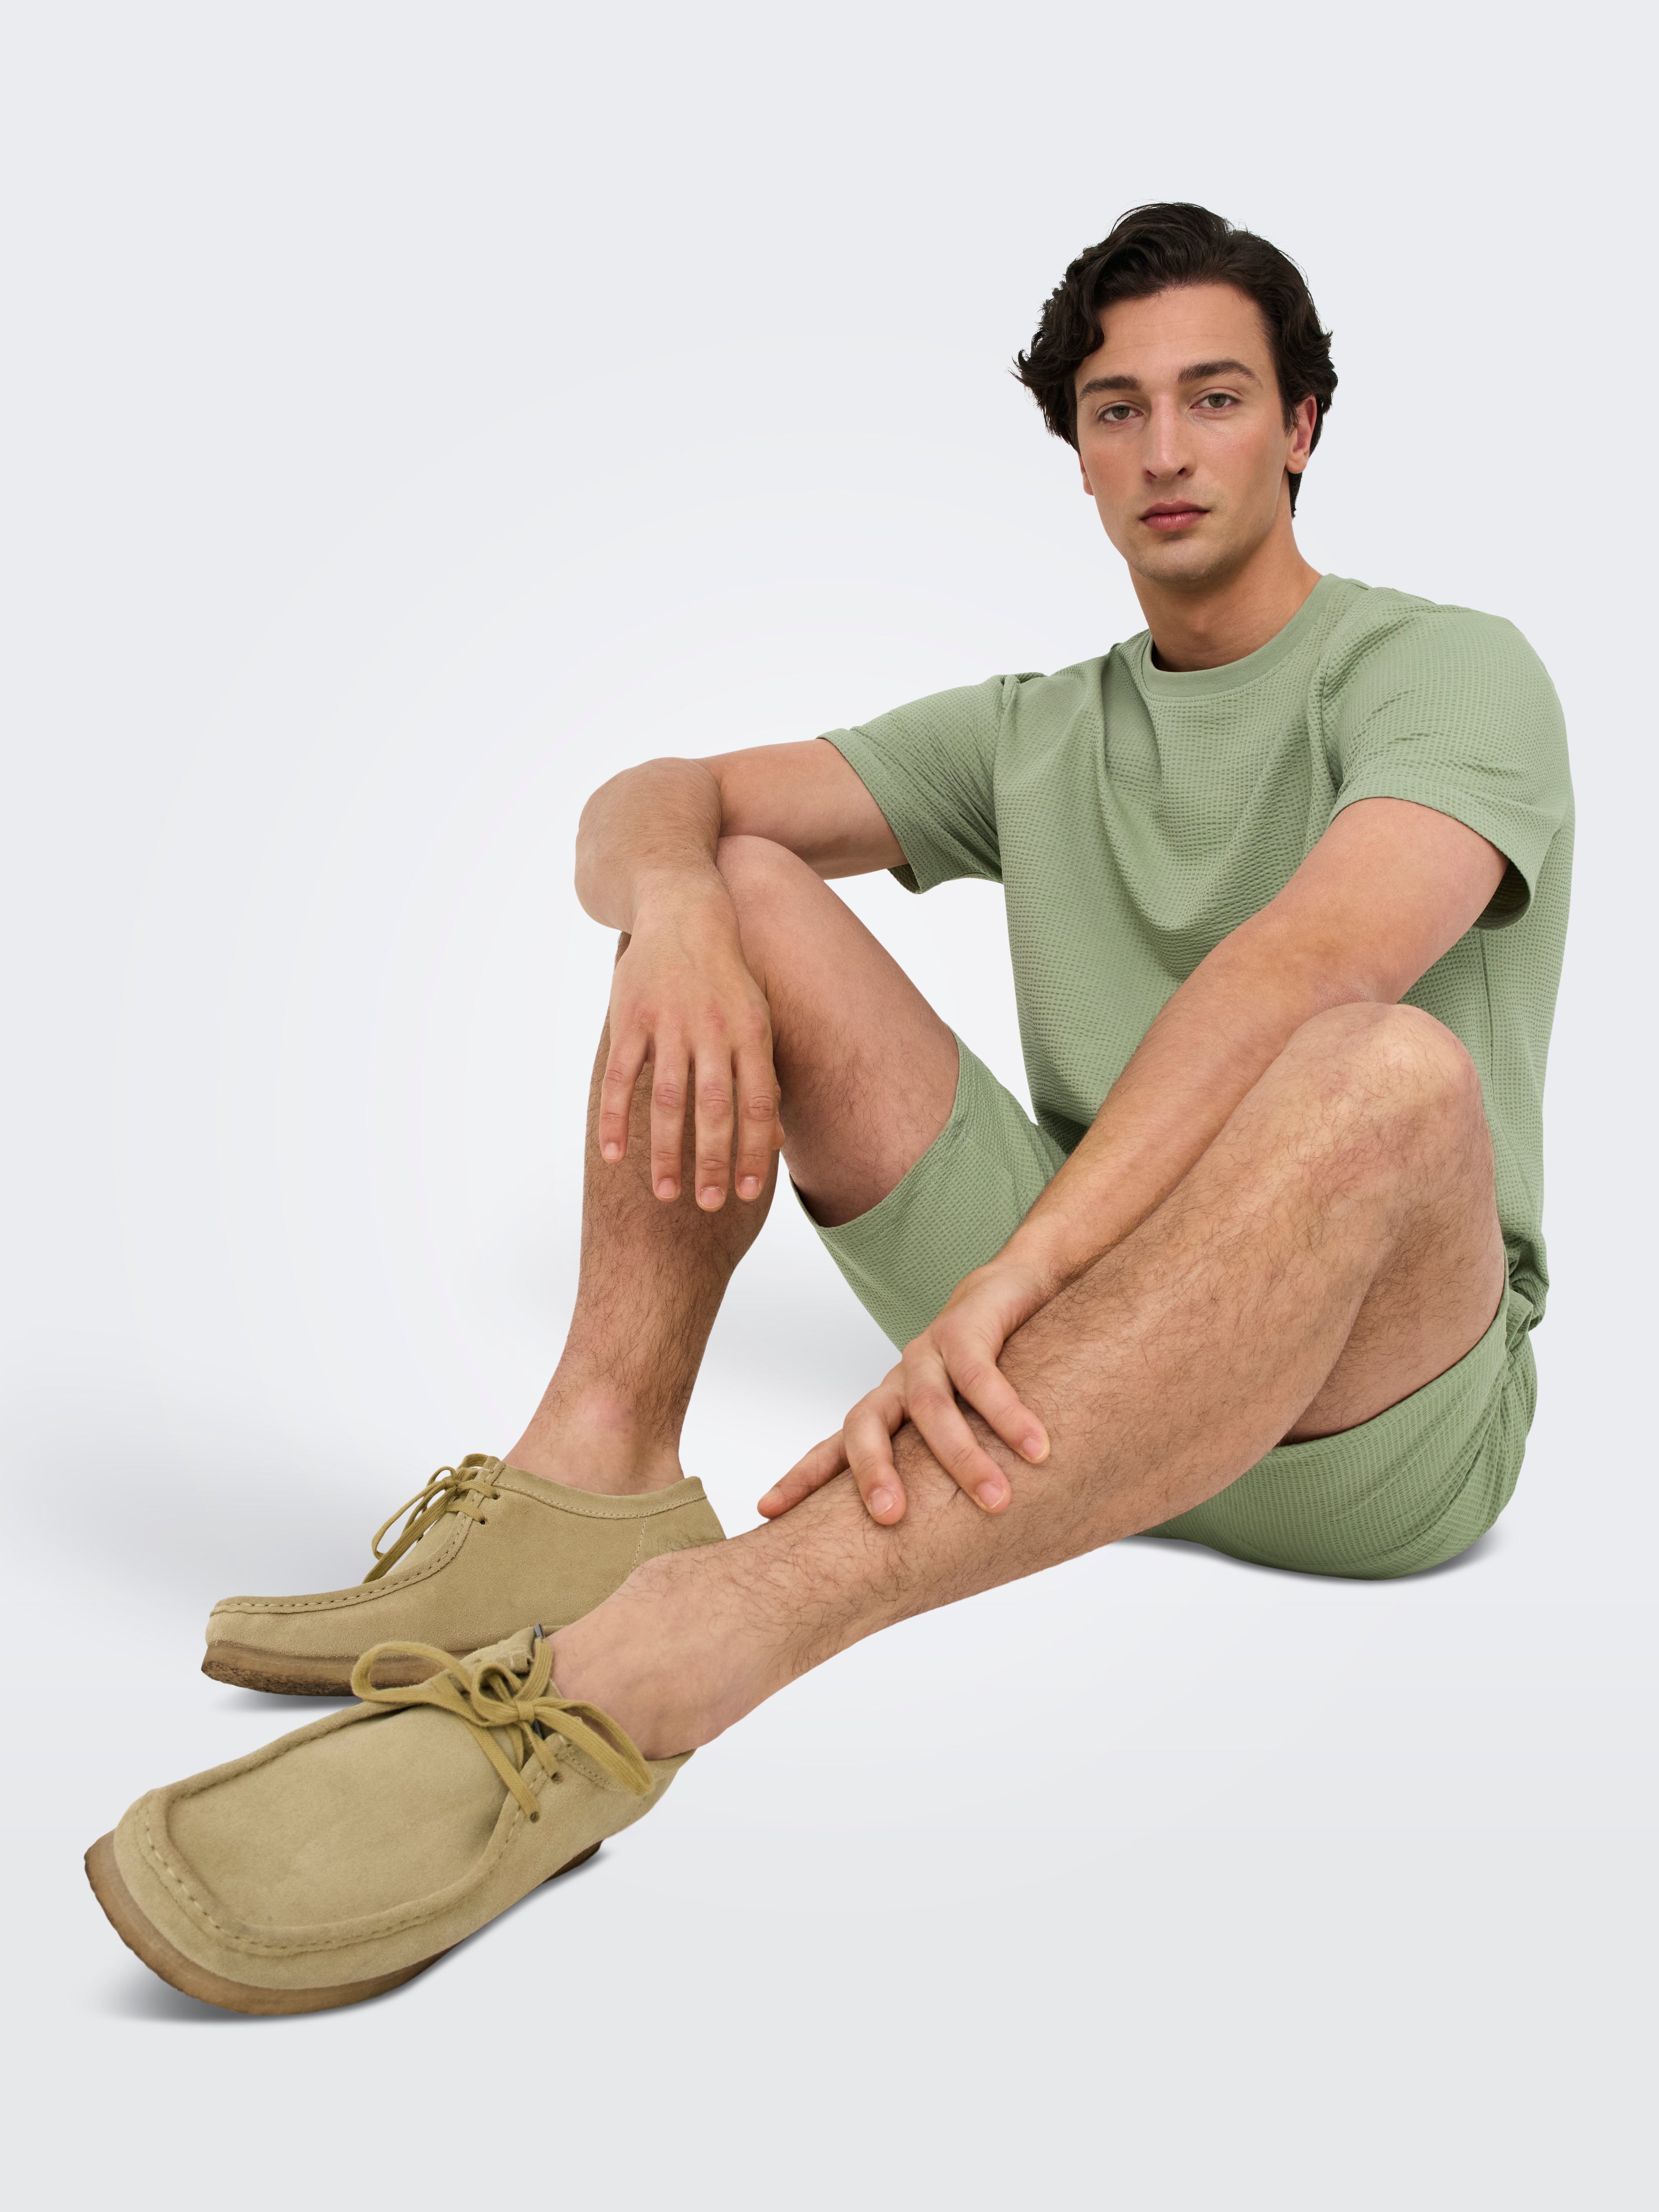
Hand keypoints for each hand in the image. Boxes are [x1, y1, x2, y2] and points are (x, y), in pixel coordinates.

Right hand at [600, 885, 784, 1207]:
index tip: (747, 1193)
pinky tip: (613, 1157)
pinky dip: (614, 1119)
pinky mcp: (630, 1018)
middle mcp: (711, 1029)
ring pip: (666, 1098)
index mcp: (750, 1032)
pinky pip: (620, 1077)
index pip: (757, 1102)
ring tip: (666, 1194)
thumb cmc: (727, 977)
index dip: (752, 1149)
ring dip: (665, 1150)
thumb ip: (763, 1077)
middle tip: (708, 1205)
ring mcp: (668, 1023)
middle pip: (714, 1107)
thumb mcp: (757, 1018)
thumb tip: (774, 1141)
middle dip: (712, 1160)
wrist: (685, 909)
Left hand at [758, 1261, 1051, 1524]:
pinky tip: (1035, 1447)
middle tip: (890, 1519)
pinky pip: (981, 1378)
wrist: (1015, 1287)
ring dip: (965, 1457)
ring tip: (997, 1499)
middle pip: (866, 1427)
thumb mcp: (956, 1419)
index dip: (802, 1478)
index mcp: (888, 1408)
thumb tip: (950, 1538)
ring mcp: (928, 1353)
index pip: (836, 1447)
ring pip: (932, 1410)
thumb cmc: (985, 1366)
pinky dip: (1007, 1414)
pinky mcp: (965, 1328)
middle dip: (872, 1474)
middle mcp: (899, 1382)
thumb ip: (941, 1465)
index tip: (766, 1510)